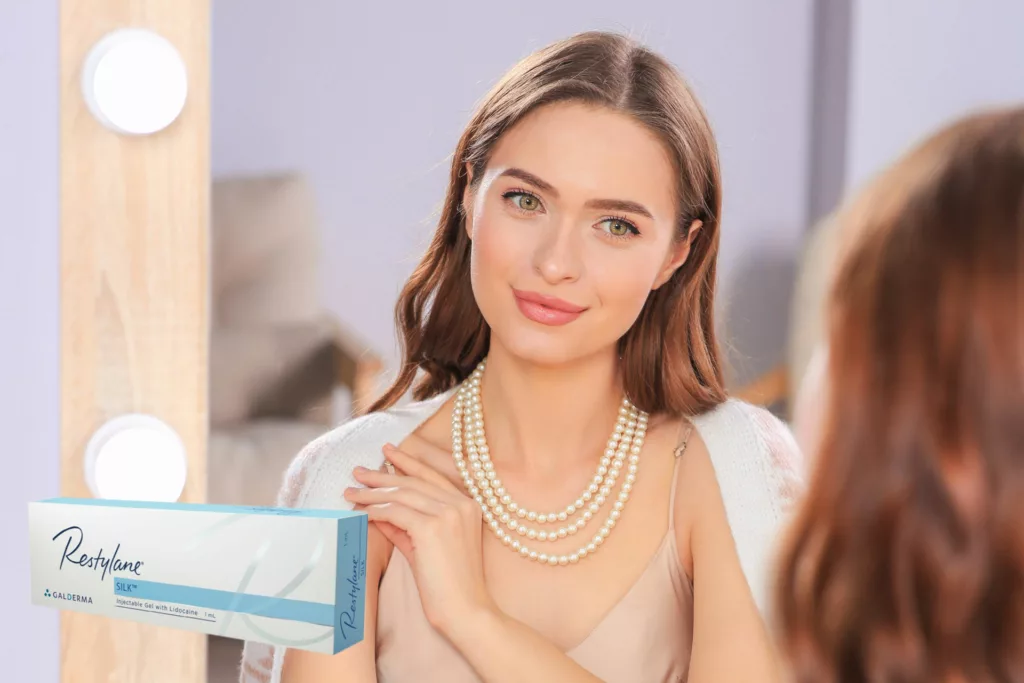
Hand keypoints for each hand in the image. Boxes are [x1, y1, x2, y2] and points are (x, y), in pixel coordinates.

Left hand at [343, 443, 496, 635]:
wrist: (465, 610)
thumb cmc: (448, 584)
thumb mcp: (426, 546)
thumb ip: (406, 525)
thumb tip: (379, 510)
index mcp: (467, 504)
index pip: (431, 476)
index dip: (408, 462)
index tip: (387, 452)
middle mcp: (460, 503)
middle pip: (413, 482)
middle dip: (382, 475)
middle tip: (358, 471)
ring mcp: (448, 513)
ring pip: (402, 495)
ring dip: (372, 492)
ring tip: (351, 492)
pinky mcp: (432, 527)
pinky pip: (395, 512)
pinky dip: (375, 511)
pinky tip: (360, 513)